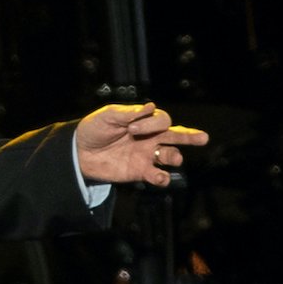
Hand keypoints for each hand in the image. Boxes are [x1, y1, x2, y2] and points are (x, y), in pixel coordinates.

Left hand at [74, 103, 206, 187]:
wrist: (78, 151)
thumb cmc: (94, 129)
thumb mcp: (108, 116)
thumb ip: (129, 113)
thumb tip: (151, 106)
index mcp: (144, 121)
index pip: (162, 120)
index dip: (152, 123)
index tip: (131, 128)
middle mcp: (150, 137)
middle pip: (176, 136)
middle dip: (190, 136)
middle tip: (203, 138)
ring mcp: (146, 155)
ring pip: (170, 156)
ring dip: (175, 157)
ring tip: (174, 158)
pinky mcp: (139, 172)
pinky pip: (157, 176)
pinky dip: (162, 177)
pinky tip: (160, 177)